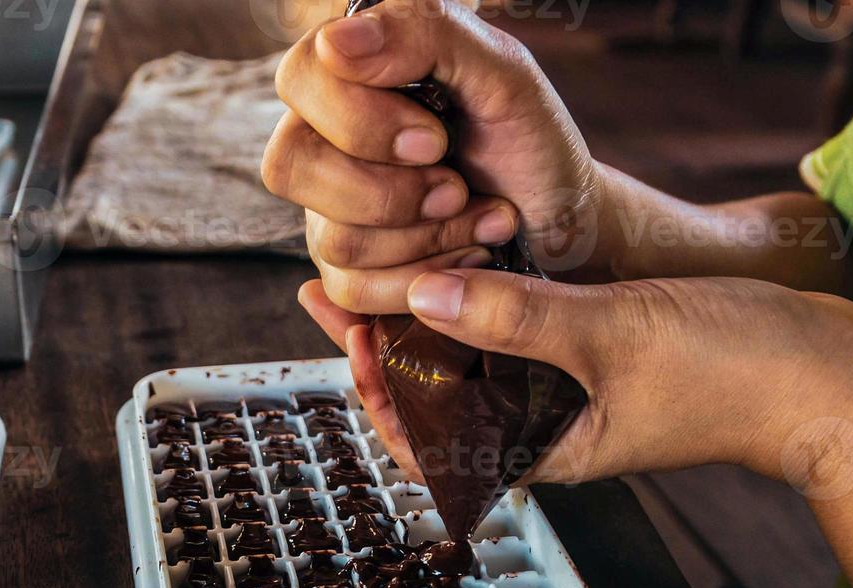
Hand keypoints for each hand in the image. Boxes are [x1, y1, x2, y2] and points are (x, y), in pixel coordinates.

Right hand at [263, 0, 606, 313]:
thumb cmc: (530, 139)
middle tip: (455, 187)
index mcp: (352, 74)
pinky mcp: (349, 269)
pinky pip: (351, 288)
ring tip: (481, 217)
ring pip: (331, 238)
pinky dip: (424, 277)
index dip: (360, 121)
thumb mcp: (500, 71)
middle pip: (290, 167)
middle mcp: (327, 140)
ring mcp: (329, 208)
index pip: (298, 80)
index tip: (435, 140)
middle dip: (389, 193)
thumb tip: (337, 43)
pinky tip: (466, 257)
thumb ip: (425, 34)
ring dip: (425, 238)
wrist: (562, 221)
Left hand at [298, 270, 852, 488]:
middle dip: (380, 348)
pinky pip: (514, 340)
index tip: (347, 330)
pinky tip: (457, 262)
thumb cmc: (733, 371)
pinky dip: (479, 307)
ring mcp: (567, 400)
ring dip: (424, 324)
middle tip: (332, 285)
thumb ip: (513, 316)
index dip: (374, 392)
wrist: (830, 376)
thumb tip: (422, 291)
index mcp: (538, 453)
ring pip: (469, 368)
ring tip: (377, 270)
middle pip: (434, 401)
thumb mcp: (610, 334)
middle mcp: (542, 433)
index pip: (424, 444)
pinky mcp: (592, 364)